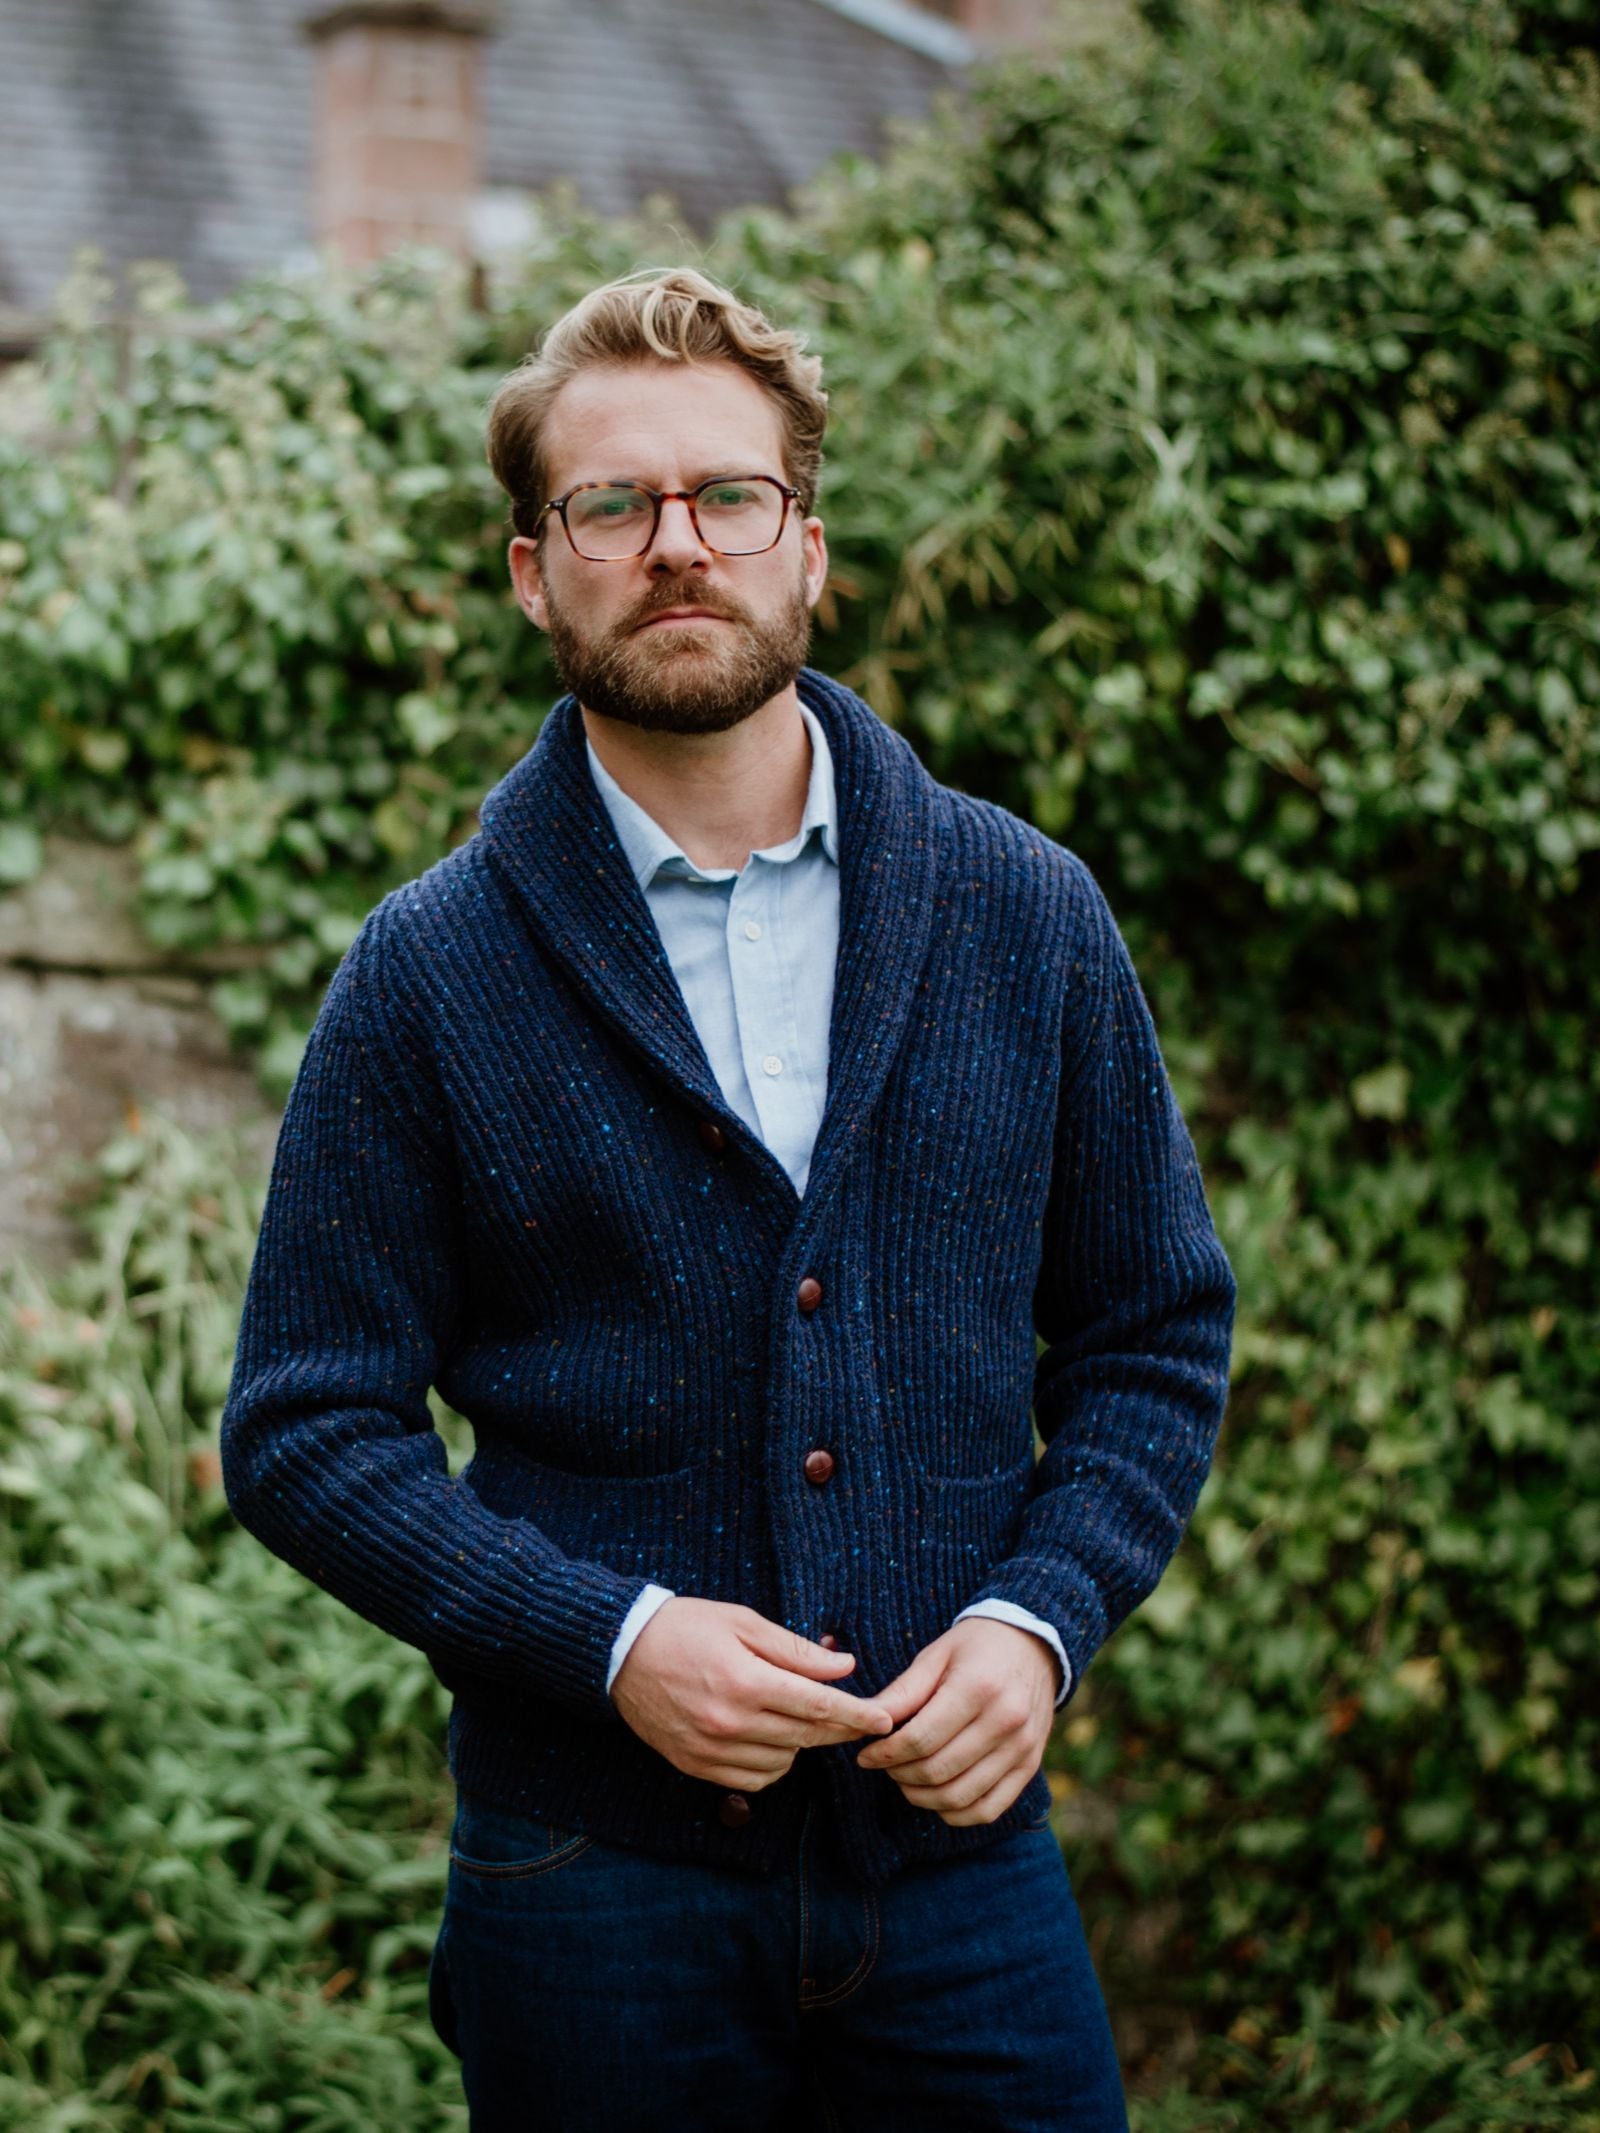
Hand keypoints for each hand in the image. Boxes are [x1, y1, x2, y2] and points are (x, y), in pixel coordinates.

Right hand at [610, 1597, 895, 1789]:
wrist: (622, 1652)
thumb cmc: (686, 1627)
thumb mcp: (743, 1623)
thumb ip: (795, 1650)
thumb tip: (844, 1667)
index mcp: (745, 1680)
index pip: (816, 1706)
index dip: (856, 1715)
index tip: (885, 1719)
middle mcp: (729, 1722)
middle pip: (805, 1737)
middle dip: (839, 1730)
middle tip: (861, 1721)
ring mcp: (711, 1749)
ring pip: (783, 1763)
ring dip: (801, 1745)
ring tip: (798, 1718)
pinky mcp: (696, 1766)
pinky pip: (753, 1778)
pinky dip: (772, 1764)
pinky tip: (771, 1740)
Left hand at [853, 1617, 1058, 1825]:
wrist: (1033, 1646)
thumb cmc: (976, 1648)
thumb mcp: (936, 1656)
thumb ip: (902, 1692)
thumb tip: (865, 1720)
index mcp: (978, 1687)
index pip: (921, 1739)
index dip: (885, 1753)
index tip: (866, 1755)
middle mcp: (1005, 1720)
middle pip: (938, 1770)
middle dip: (899, 1774)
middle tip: (885, 1765)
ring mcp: (1022, 1748)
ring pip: (960, 1796)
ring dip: (922, 1797)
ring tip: (905, 1780)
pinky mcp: (1029, 1766)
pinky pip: (988, 1810)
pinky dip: (956, 1813)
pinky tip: (936, 1796)